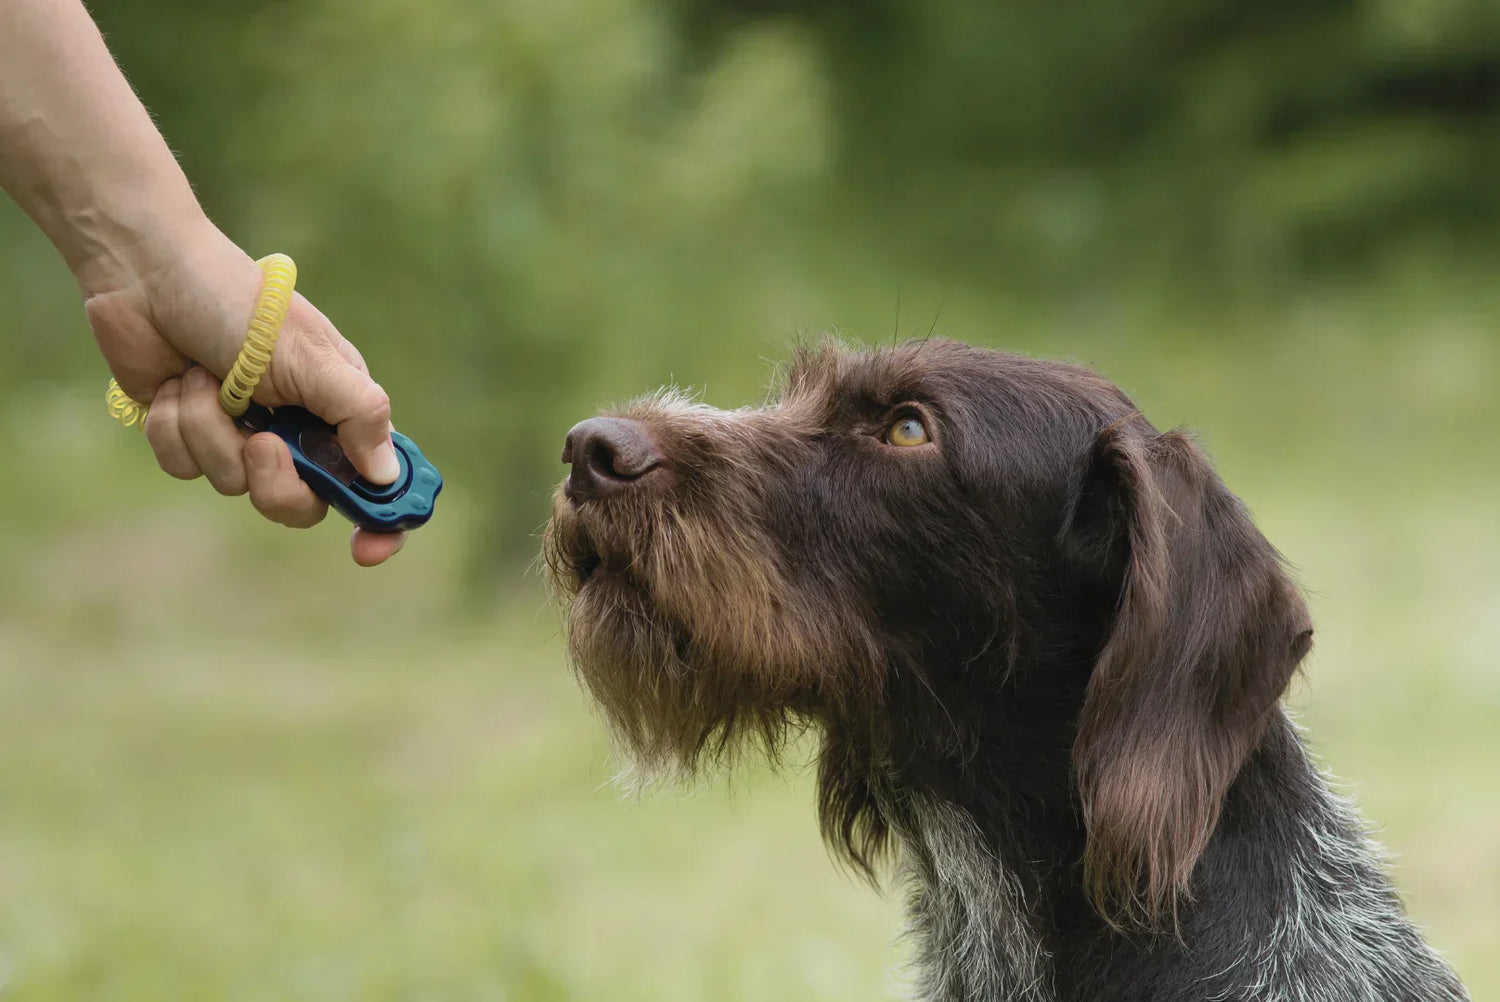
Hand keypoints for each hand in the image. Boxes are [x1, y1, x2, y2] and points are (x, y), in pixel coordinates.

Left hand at [85, 217, 406, 565]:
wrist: (149, 275)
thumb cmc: (241, 305)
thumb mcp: (312, 358)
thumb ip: (359, 415)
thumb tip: (385, 476)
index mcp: (340, 410)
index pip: (376, 481)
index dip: (380, 520)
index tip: (367, 550)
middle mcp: (297, 429)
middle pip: (301, 504)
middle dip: (273, 481)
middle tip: (260, 442)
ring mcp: (241, 434)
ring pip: (233, 485)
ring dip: (210, 432)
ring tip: (203, 379)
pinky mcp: (190, 434)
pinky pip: (185, 468)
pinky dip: (175, 427)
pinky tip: (175, 384)